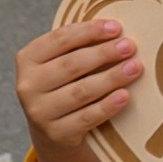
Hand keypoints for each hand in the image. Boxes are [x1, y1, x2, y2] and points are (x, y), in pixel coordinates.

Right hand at [17, 17, 137, 150]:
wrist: (53, 133)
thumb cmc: (64, 86)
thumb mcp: (61, 63)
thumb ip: (79, 46)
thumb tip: (116, 30)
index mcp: (27, 59)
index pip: (59, 39)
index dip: (89, 31)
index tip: (116, 27)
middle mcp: (27, 86)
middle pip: (71, 64)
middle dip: (104, 53)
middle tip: (129, 46)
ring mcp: (39, 112)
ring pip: (81, 91)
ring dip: (111, 77)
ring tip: (134, 68)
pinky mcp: (56, 134)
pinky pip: (87, 117)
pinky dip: (108, 105)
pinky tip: (125, 95)